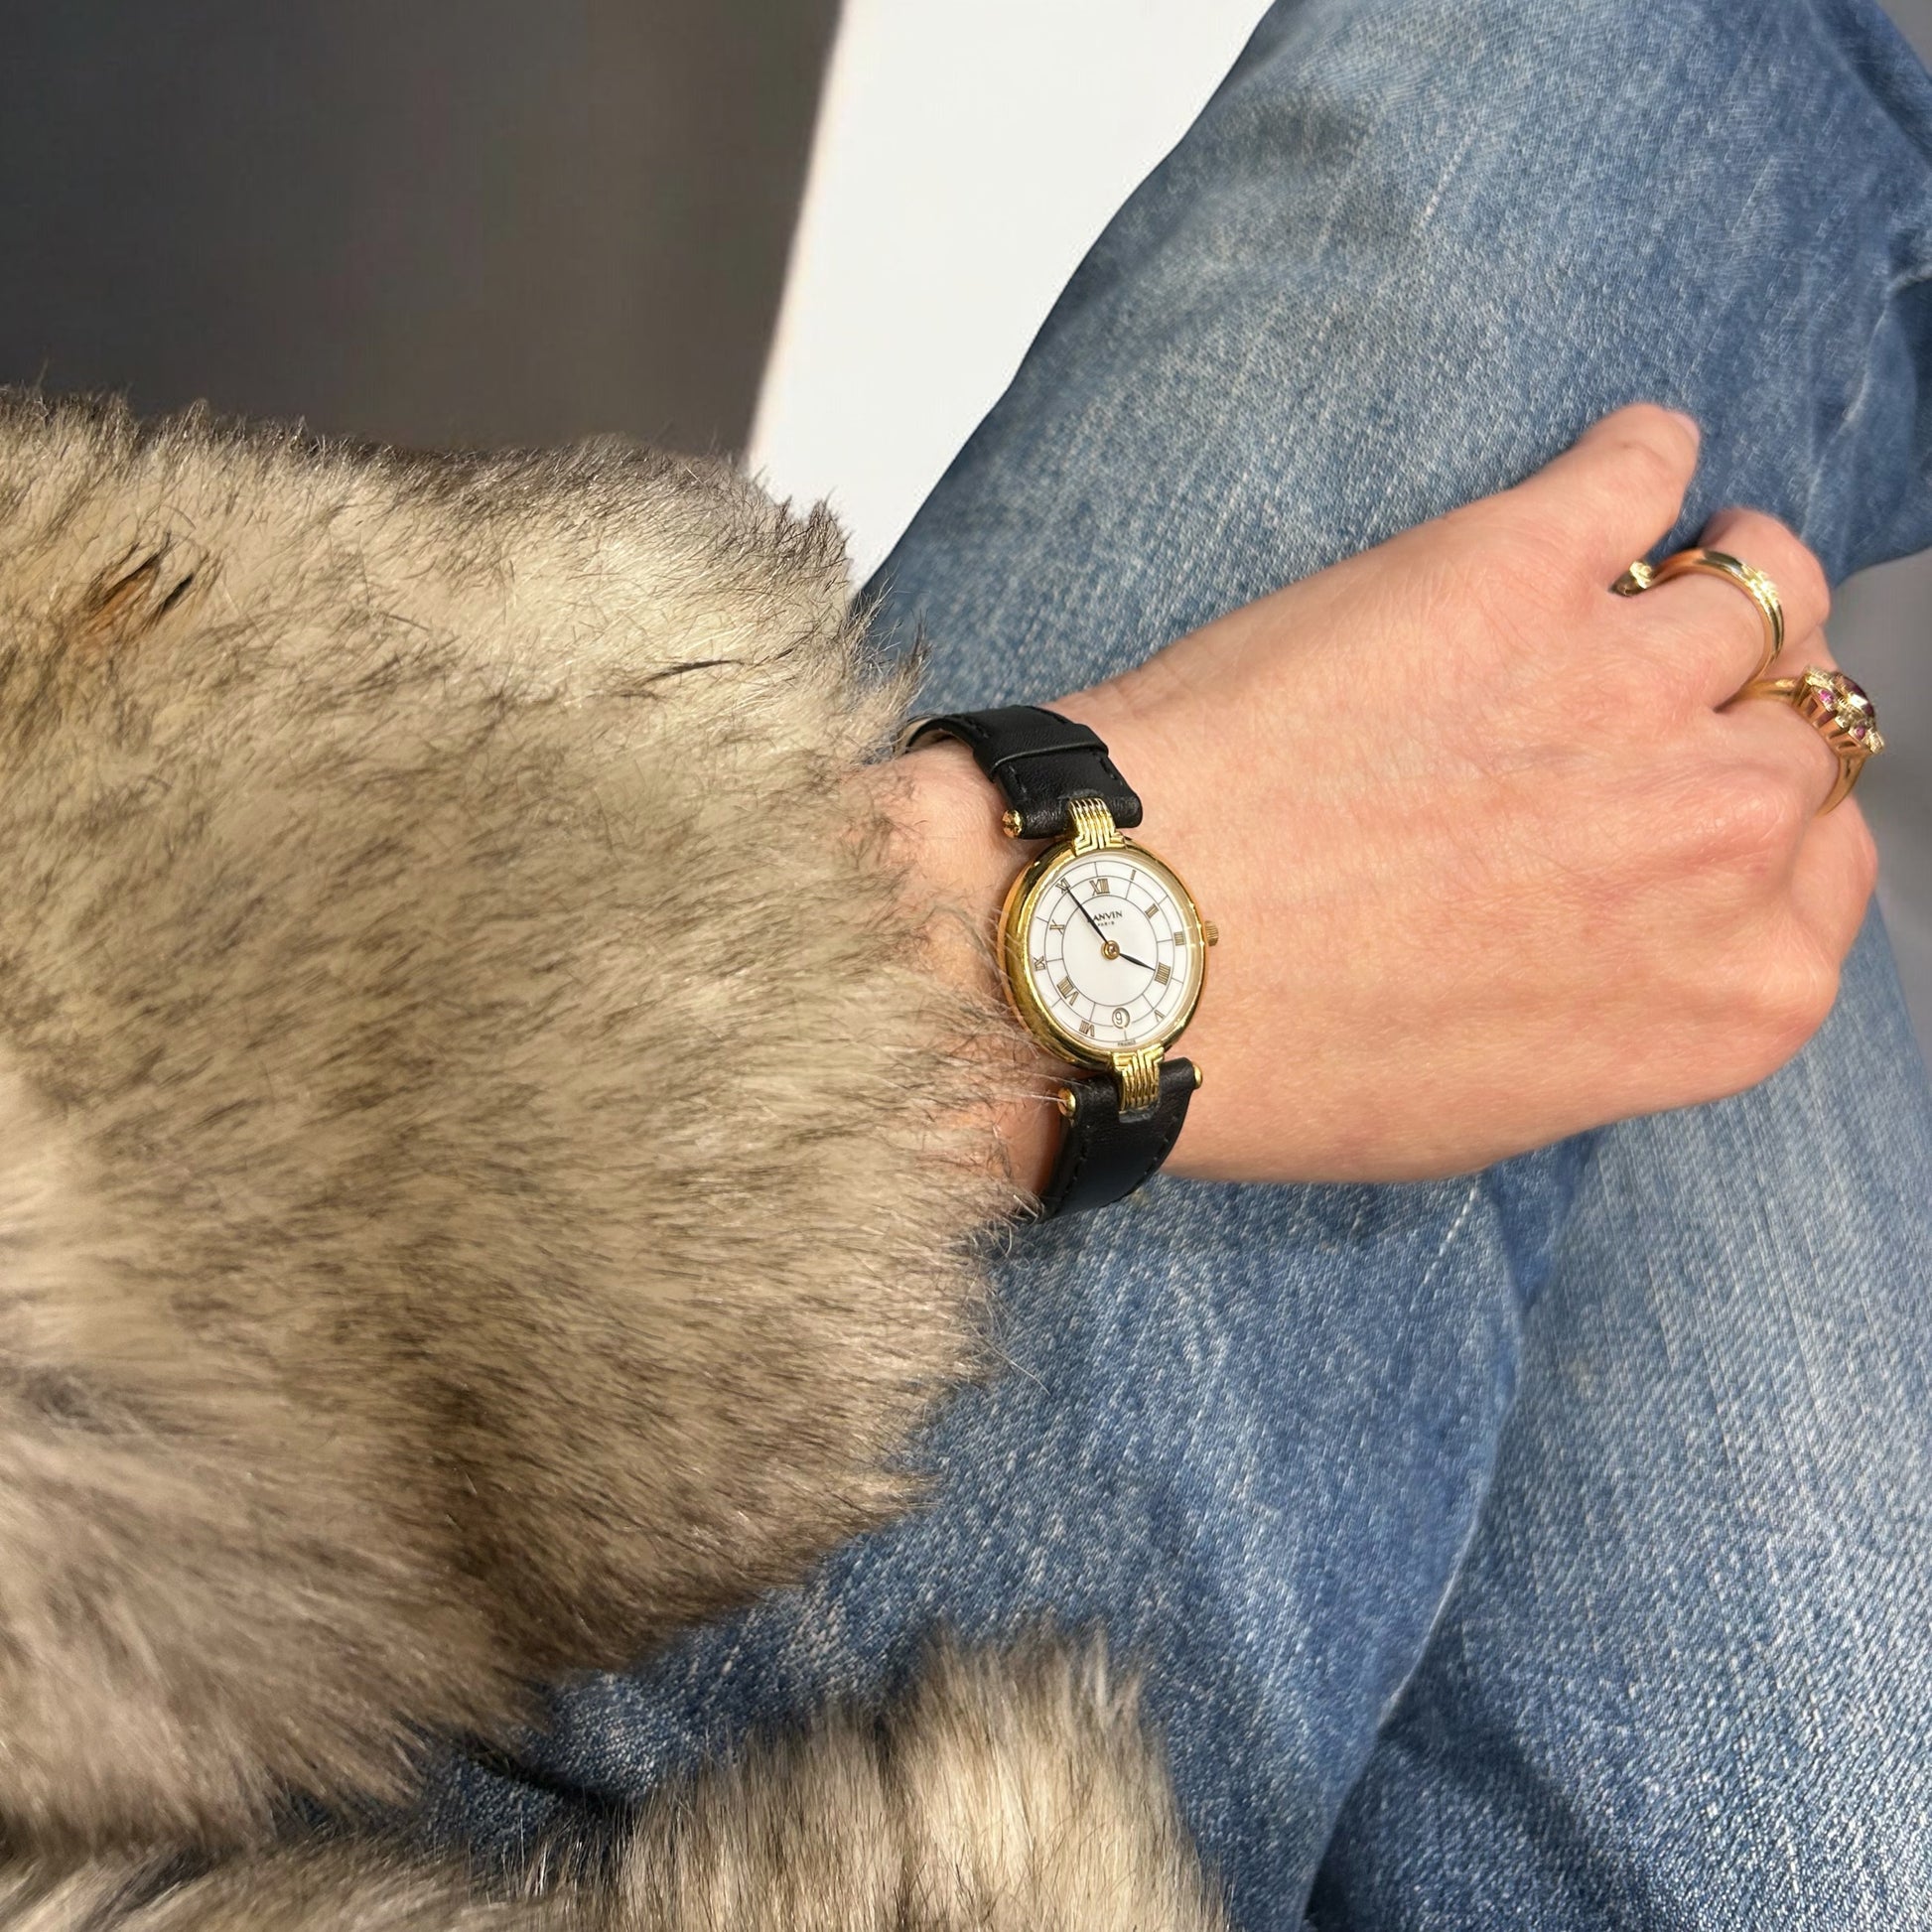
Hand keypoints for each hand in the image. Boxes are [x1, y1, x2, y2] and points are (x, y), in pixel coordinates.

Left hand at [876, 405, 1875, 1189]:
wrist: (1132, 955)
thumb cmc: (1279, 1058)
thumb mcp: (1492, 1108)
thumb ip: (1620, 1012)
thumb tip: (1633, 941)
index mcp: (1734, 991)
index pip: (1823, 873)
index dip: (1763, 832)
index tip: (1705, 802)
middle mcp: (1724, 835)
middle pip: (1800, 733)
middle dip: (1737, 718)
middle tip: (1646, 703)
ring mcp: (1634, 689)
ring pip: (1765, 590)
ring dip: (1726, 577)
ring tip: (1656, 573)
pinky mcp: (1527, 568)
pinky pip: (1644, 466)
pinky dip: (1640, 456)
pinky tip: (1618, 467)